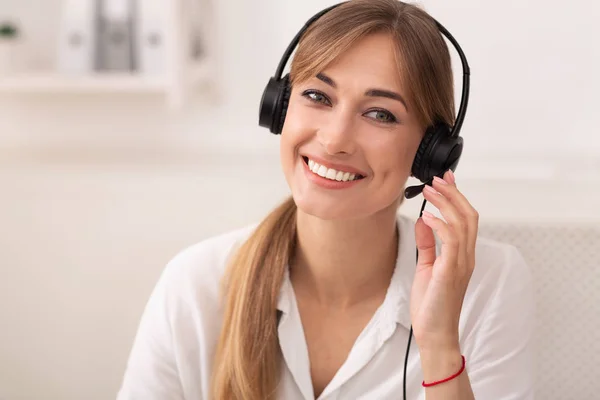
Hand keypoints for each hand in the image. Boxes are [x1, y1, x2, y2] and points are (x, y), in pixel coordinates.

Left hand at [410, 169, 478, 351]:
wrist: (433, 333)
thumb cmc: (431, 304)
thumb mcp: (427, 267)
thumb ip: (427, 244)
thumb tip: (422, 222)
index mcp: (462, 255)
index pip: (466, 219)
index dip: (457, 196)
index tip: (445, 179)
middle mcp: (466, 256)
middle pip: (468, 215)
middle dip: (453, 193)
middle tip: (436, 179)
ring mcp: (461, 263)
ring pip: (463, 223)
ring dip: (446, 203)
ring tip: (429, 190)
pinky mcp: (450, 270)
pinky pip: (451, 240)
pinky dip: (440, 224)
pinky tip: (427, 216)